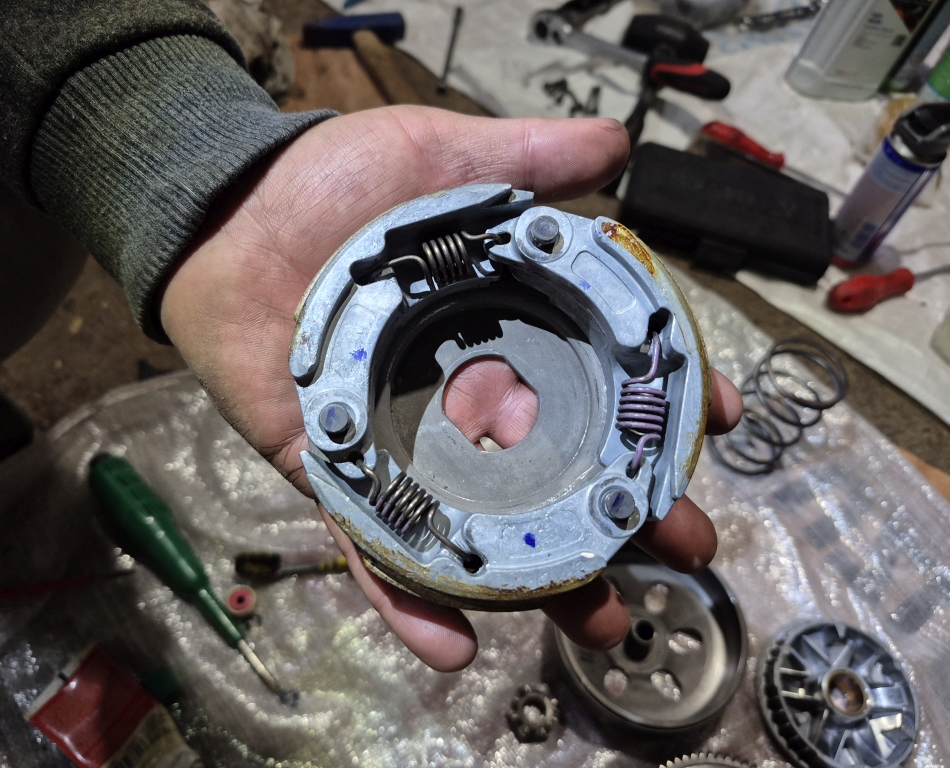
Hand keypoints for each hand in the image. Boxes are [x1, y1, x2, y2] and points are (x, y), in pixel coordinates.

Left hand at [161, 106, 741, 671]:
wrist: (231, 216)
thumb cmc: (334, 186)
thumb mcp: (442, 158)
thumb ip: (525, 160)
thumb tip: (618, 148)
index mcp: (504, 337)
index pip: (602, 378)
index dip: (662, 401)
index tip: (718, 420)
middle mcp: (469, 402)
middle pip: (559, 471)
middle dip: (625, 513)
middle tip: (683, 544)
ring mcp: (407, 446)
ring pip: (484, 529)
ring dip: (544, 585)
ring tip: (600, 621)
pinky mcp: (341, 476)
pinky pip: (377, 548)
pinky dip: (411, 601)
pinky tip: (455, 648)